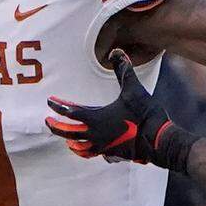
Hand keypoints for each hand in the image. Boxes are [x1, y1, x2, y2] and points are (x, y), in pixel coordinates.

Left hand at [46, 50, 197, 170]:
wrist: (157, 140)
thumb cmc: (144, 115)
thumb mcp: (133, 89)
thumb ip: (123, 70)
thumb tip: (117, 52)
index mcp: (96, 118)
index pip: (70, 111)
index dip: (58, 105)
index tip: (50, 101)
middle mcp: (94, 133)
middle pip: (67, 131)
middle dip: (55, 125)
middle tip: (47, 120)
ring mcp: (101, 145)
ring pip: (76, 145)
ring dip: (67, 139)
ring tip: (64, 136)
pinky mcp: (110, 152)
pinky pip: (89, 153)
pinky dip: (81, 151)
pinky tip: (82, 148)